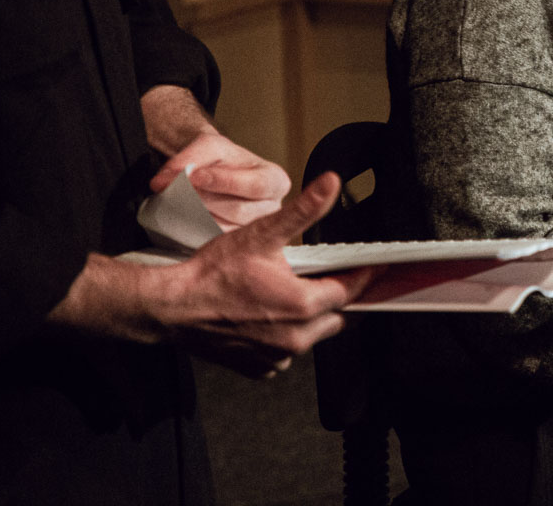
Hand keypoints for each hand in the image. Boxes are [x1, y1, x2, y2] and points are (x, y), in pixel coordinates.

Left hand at [150, 129, 291, 229]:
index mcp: (275, 180)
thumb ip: (187, 160)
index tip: (195, 176)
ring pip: (224, 228)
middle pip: (239, 210)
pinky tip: (186, 212)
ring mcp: (255, 229)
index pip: (256, 185)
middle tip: (179, 189)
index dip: (225, 182)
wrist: (215, 170)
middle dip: (206, 199)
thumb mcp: (208, 147)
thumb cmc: (220, 157)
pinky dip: (196, 226)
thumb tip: (162, 182)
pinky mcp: (236, 243)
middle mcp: (272, 208)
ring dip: (197, 213)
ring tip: (179, 198)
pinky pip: (214, 240)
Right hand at [157, 173, 377, 377]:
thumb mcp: (261, 233)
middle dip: (342, 296)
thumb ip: (303, 210)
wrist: (173, 308)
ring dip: (314, 316)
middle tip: (340, 275)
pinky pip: (287, 351)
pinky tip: (274, 315)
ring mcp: (278, 357)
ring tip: (300, 290)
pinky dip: (288, 334)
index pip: (352, 289)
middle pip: (338, 316)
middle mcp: (296, 338)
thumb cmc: (212, 273)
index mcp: (302, 304)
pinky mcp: (261, 368)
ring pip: (314, 335)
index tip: (380, 266)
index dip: (366, 275)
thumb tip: (331, 184)